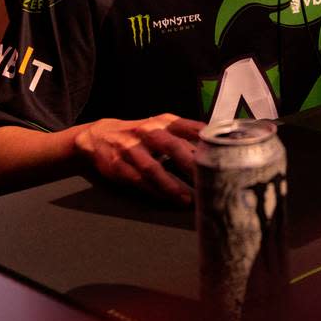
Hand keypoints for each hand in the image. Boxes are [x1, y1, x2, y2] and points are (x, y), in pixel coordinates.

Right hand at [74, 114, 203, 204]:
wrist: (100, 136)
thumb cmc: (141, 135)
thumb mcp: (162, 127)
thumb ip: (186, 137)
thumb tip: (216, 149)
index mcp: (164, 122)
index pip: (188, 126)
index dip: (204, 138)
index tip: (220, 150)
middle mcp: (148, 132)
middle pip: (172, 147)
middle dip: (190, 165)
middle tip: (206, 180)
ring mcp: (131, 149)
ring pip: (152, 168)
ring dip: (171, 185)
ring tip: (187, 198)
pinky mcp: (118, 165)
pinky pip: (137, 180)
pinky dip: (153, 190)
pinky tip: (166, 198)